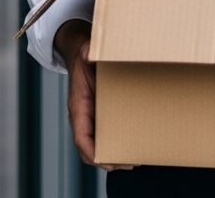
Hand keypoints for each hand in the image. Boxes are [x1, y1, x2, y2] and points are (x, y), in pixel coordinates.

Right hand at [55, 20, 132, 171]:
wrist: (81, 55)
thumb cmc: (84, 57)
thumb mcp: (86, 53)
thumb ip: (87, 53)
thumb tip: (89, 51)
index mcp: (78, 106)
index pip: (81, 137)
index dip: (92, 152)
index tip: (107, 160)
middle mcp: (83, 116)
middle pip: (89, 149)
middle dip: (108, 161)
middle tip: (130, 163)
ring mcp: (91, 118)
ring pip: (97, 146)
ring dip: (113, 157)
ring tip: (135, 159)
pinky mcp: (101, 116)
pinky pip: (105, 136)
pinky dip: (117, 145)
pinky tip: (134, 143)